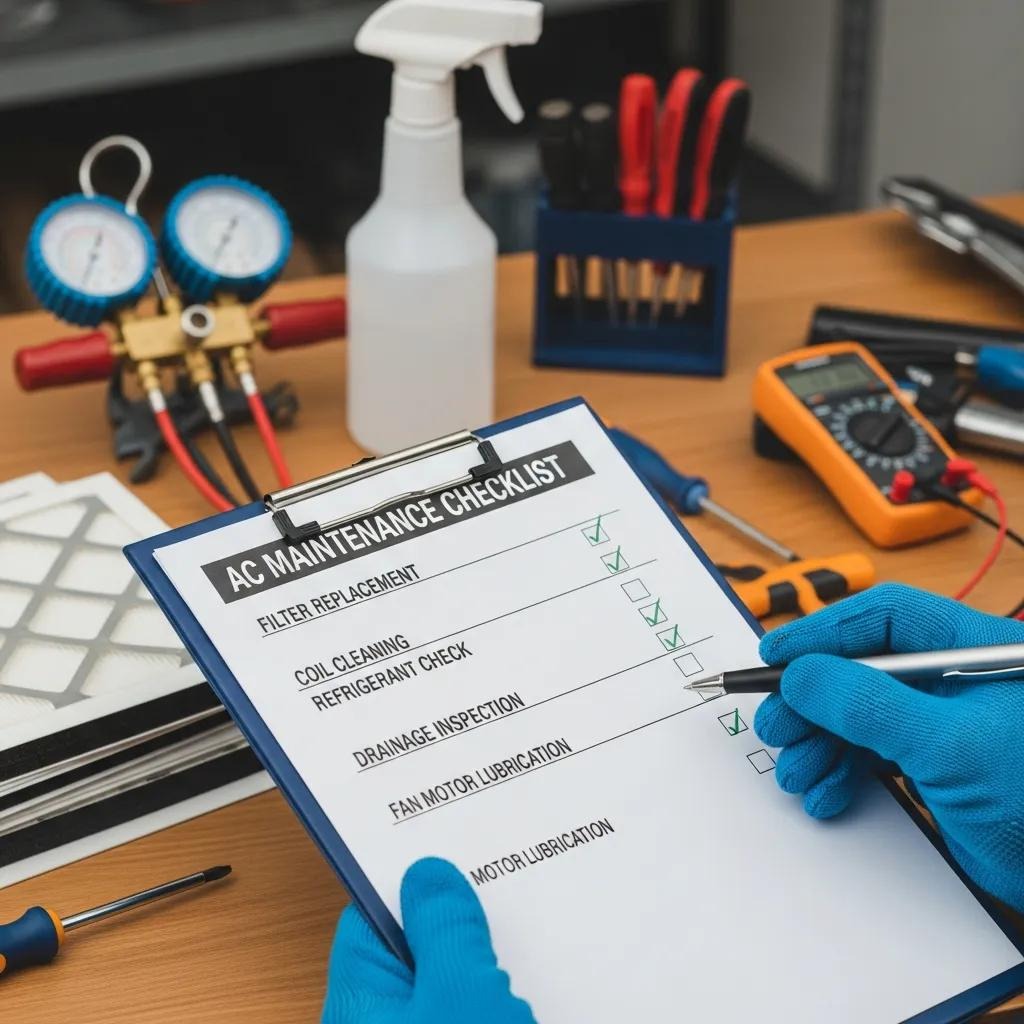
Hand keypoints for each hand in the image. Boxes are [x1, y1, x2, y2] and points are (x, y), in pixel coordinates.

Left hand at [322, 857, 535, 1023]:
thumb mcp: (460, 992)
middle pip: (415, 947)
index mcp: (360, 1003)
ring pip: (450, 980)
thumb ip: (443, 928)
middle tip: (503, 883)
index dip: (408, 877)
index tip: (446, 842)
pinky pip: (472, 1007)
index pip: (370, 916)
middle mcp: (382, 1021)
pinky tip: (536, 976)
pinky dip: (498, 993)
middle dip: (458, 918)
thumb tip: (428, 873)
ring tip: (528, 925)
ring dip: (486, 958)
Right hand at [754, 583, 1023, 910]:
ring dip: (816, 742)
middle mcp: (954, 680)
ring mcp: (941, 725)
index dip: (824, 631)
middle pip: (860, 668)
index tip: (776, 654)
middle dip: (811, 700)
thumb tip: (800, 675)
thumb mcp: (948, 743)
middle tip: (777, 725)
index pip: (886, 617)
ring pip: (856, 715)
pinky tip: (825, 792)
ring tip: (797, 770)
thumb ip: (868, 703)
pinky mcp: (932, 767)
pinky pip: (867, 755)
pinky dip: (837, 773)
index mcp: (973, 650)